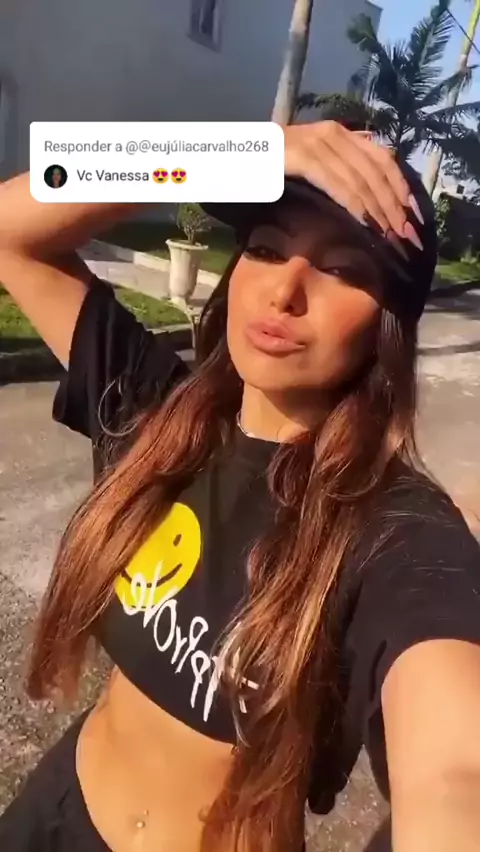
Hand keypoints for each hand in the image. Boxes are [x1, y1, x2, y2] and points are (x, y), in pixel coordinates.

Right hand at [283, 122, 422, 248]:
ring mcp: (317, 143)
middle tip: (407, 234)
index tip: (414, 215)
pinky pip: (337, 183)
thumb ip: (337, 172)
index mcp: (339, 133)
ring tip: (389, 234)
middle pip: (376, 171)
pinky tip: (365, 222)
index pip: (383, 158)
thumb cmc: (269, 168)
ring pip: (360, 179)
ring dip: (378, 209)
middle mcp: (333, 133)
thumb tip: (367, 198)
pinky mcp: (302, 157)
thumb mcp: (311, 165)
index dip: (401, 187)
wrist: (232, 156)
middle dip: (395, 205)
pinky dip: (354, 204)